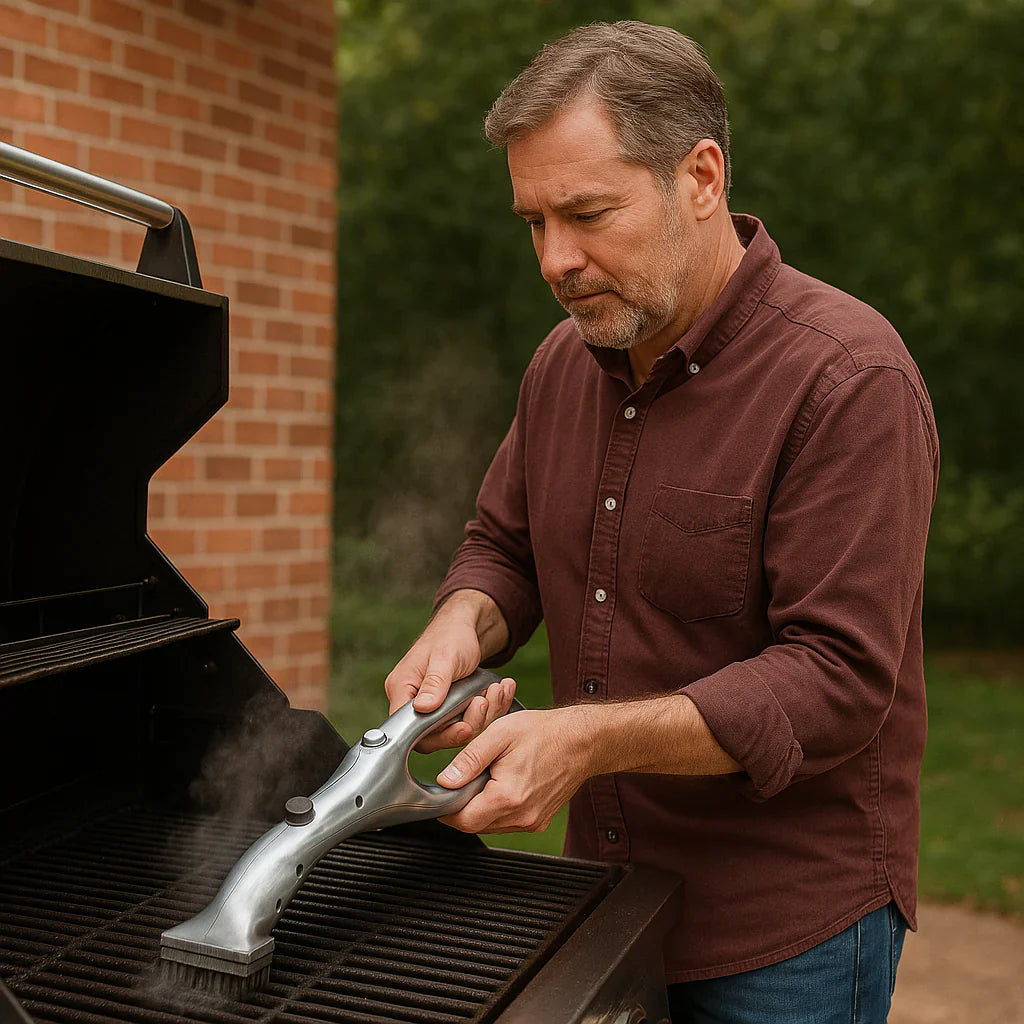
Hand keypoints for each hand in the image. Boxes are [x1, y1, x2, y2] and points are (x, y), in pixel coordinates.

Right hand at [384, 596, 514, 752]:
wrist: (465, 627)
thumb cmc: (450, 636)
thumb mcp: (445, 658)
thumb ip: (434, 683)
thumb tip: (421, 708)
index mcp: (401, 689)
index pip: (408, 728)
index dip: (436, 735)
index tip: (464, 728)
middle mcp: (412, 702)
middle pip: (433, 735)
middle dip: (464, 725)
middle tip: (484, 705)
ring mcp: (431, 707)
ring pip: (454, 730)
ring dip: (481, 716)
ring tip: (497, 692)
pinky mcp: (448, 709)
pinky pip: (466, 720)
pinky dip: (487, 710)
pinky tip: (501, 692)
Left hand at [436, 706, 593, 833]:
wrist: (582, 740)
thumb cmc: (545, 733)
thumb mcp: (500, 734)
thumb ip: (469, 759)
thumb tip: (445, 780)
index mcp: (508, 796)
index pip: (464, 820)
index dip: (446, 810)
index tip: (441, 795)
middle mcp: (522, 816)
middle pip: (476, 825)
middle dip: (463, 807)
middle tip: (463, 781)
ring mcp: (532, 821)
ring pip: (491, 825)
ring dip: (481, 808)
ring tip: (487, 779)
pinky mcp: (539, 821)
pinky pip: (508, 823)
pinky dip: (498, 809)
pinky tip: (503, 785)